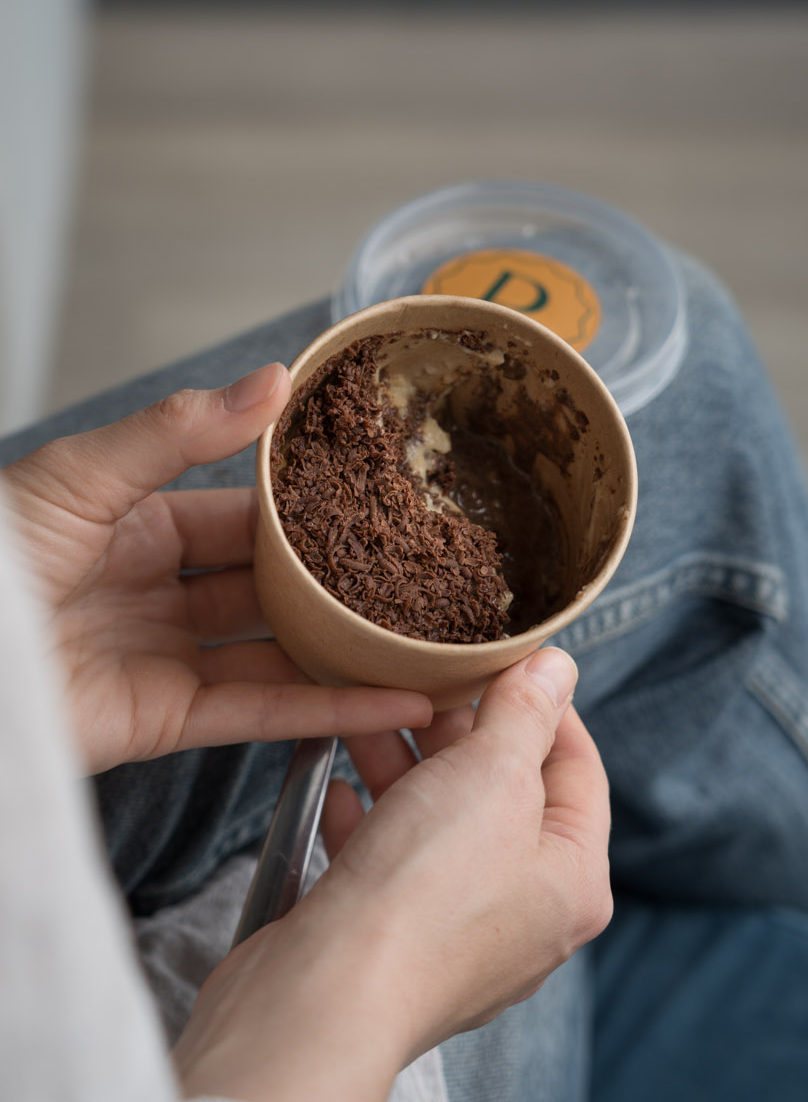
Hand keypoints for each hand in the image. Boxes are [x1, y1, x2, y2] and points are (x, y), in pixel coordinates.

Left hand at [2, 364, 430, 773]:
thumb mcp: (83, 473)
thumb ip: (179, 432)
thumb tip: (271, 380)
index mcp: (137, 523)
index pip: (242, 514)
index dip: (305, 508)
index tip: (375, 496)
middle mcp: (159, 591)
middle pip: (269, 585)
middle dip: (339, 581)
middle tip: (420, 568)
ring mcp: (166, 658)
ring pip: (278, 652)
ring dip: (350, 650)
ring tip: (429, 638)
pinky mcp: (166, 720)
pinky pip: (260, 711)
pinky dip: (330, 710)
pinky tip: (396, 698)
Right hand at [174, 648, 610, 1101]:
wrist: (327, 996)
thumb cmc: (424, 891)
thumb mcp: (491, 774)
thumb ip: (525, 713)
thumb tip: (558, 667)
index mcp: (573, 881)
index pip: (579, 770)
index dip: (545, 705)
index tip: (506, 661)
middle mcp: (525, 915)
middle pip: (505, 795)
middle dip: (461, 732)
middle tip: (428, 681)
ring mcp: (457, 934)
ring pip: (439, 824)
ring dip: (404, 766)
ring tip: (366, 718)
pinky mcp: (392, 943)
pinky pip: (389, 864)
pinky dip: (367, 821)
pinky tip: (337, 789)